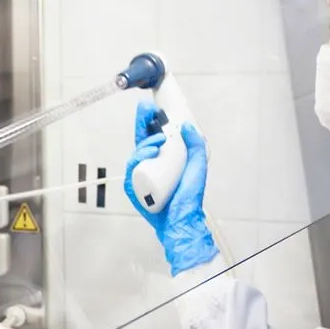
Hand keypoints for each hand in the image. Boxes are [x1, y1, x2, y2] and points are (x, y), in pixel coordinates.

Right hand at [126, 101, 217, 275]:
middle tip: (147, 111)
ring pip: (136, 152)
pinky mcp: (133, 187)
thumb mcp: (198, 167)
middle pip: (141, 139)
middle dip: (142, 123)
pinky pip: (132, 169)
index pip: (154, 136)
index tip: (153, 108)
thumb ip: (195, 145)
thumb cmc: (189, 197)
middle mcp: (150, 165)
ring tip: (159, 140)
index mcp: (164, 159)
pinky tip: (150, 152)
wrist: (181, 220)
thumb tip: (186, 126)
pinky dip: (139, 158)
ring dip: (146, 141)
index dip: (150, 121)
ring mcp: (140, 176)